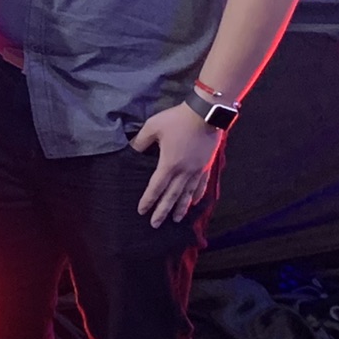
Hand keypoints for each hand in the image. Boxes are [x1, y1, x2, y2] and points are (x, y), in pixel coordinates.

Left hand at [133, 101, 221, 226]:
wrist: (205, 113)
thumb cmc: (177, 119)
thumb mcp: (153, 127)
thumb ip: (141, 141)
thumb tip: (131, 150)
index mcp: (169, 164)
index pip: (156, 187)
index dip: (148, 200)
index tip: (142, 211)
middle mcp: (184, 172)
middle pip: (171, 196)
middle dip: (162, 211)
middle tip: (155, 224)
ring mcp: (197, 170)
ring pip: (187, 194)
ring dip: (180, 208)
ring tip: (175, 219)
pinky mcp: (207, 166)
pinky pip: (202, 185)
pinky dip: (197, 196)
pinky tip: (194, 203)